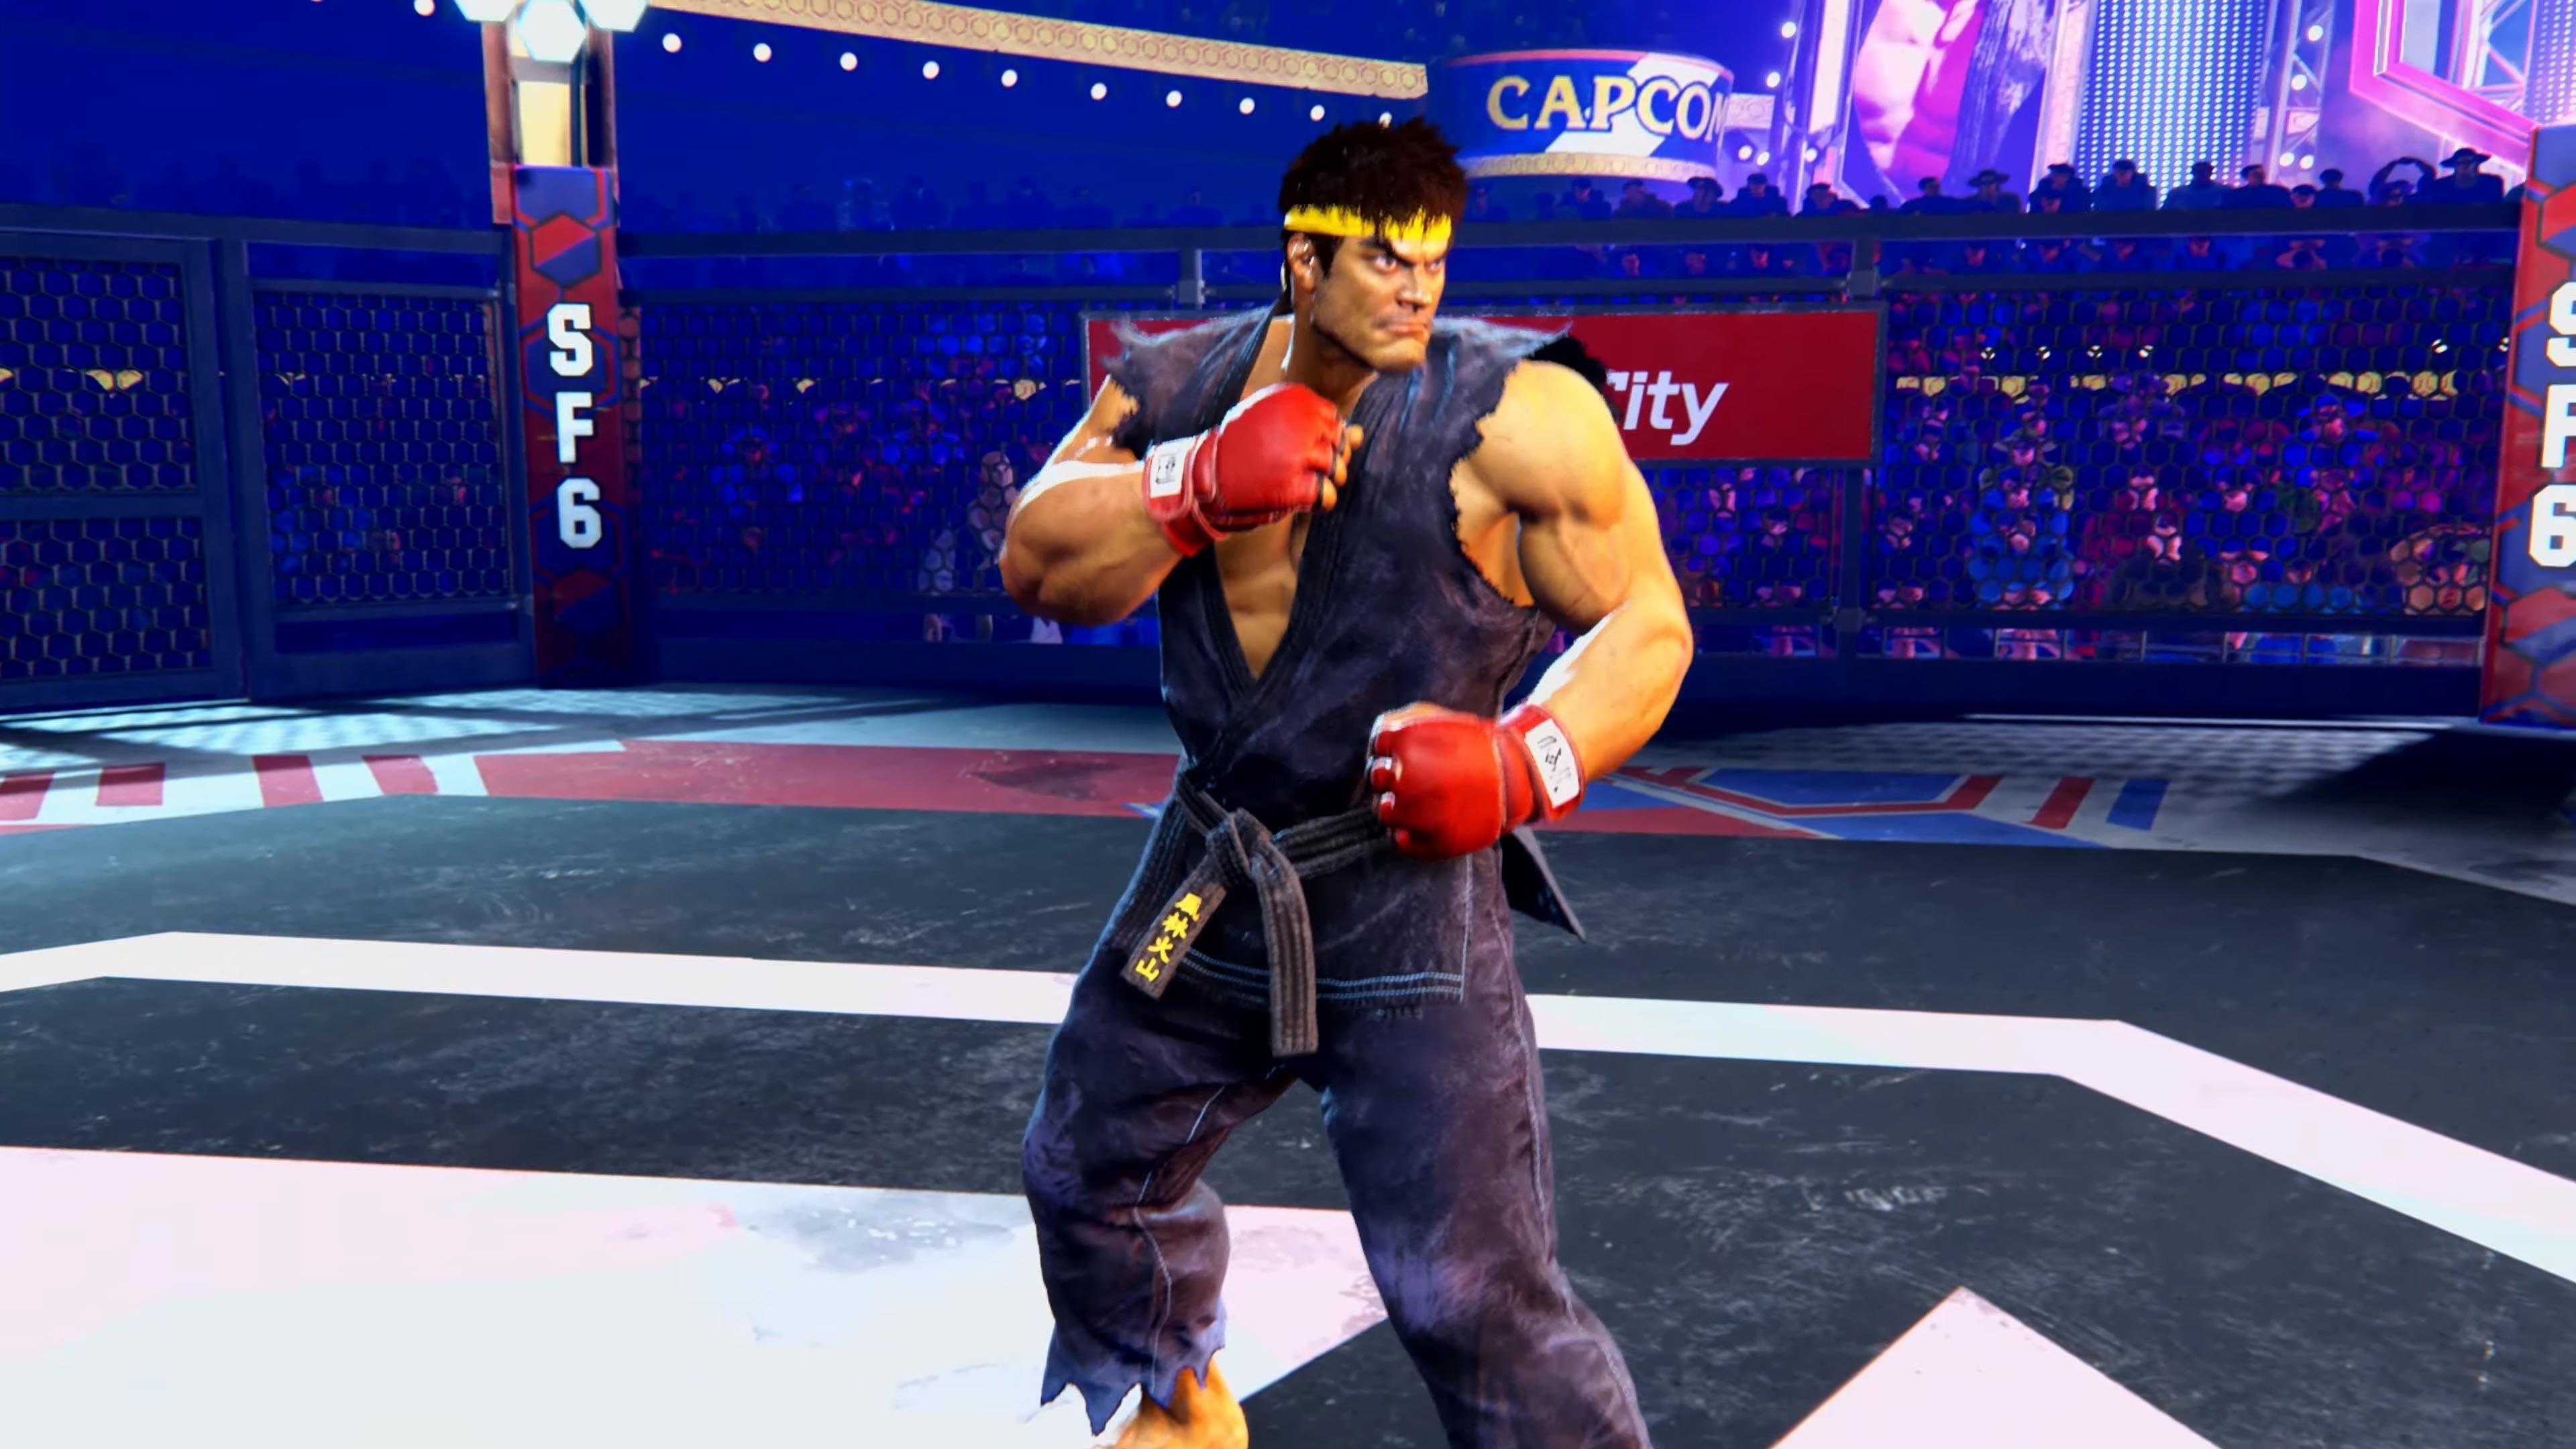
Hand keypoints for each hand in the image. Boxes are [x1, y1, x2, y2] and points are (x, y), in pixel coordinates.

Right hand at [1142, 383, 1361, 555]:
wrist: (1203, 476)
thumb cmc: (1242, 450)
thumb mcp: (1278, 428)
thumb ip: (1321, 428)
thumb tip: (1360, 434)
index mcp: (1296, 399)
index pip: (1334, 421)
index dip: (1324, 440)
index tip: (1300, 447)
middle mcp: (1301, 422)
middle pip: (1340, 445)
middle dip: (1327, 461)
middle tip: (1296, 467)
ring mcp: (1298, 454)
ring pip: (1337, 470)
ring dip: (1323, 481)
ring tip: (1295, 480)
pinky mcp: (1294, 485)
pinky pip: (1326, 495)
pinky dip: (1317, 501)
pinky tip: (1297, 496)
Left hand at [1366, 702, 1585, 860]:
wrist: (1518, 776)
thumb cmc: (1475, 743)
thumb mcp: (1438, 716)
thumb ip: (1400, 721)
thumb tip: (1377, 741)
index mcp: (1408, 744)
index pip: (1378, 747)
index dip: (1388, 748)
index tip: (1404, 751)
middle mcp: (1408, 780)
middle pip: (1377, 780)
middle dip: (1389, 775)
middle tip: (1411, 775)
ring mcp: (1420, 814)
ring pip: (1384, 812)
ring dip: (1393, 804)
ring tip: (1414, 799)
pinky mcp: (1434, 841)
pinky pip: (1401, 841)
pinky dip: (1405, 833)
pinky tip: (1419, 821)